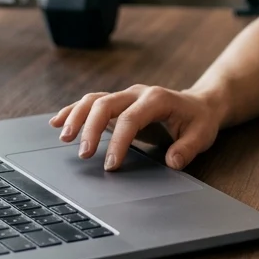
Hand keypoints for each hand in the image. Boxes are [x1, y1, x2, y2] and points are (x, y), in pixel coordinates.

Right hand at [49, 85, 222, 171]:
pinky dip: (73, 110)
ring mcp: (126, 96)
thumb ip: (187, 148)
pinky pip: (92, 102)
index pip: (131, 119)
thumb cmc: (199, 120)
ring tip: (62, 136)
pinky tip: (57, 121)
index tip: (111, 165)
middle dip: (91, 128)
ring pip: (94, 100)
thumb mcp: (202, 135)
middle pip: (106, 104)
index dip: (119, 142)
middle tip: (83, 154)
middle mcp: (137, 93)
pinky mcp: (118, 103)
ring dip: (76, 116)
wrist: (199, 104)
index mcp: (157, 99)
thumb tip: (172, 162)